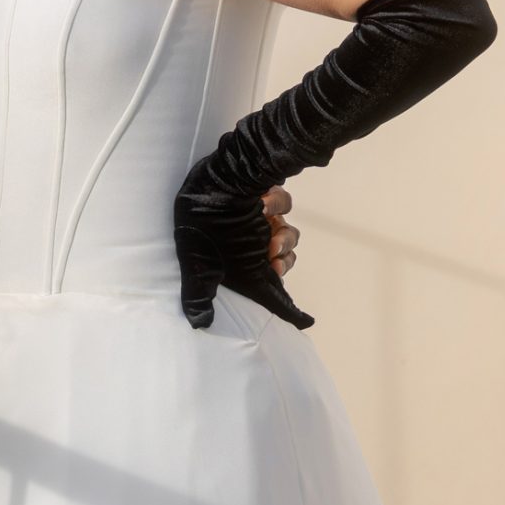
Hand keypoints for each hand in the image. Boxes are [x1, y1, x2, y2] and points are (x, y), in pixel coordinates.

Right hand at [174, 179, 314, 331]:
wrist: (205, 179)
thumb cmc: (200, 222)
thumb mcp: (198, 264)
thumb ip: (201, 294)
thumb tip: (199, 324)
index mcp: (241, 263)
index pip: (269, 290)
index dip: (288, 306)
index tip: (307, 320)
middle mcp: (254, 244)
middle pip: (284, 261)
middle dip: (284, 261)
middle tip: (274, 258)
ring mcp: (262, 221)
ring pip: (289, 235)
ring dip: (284, 238)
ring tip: (270, 233)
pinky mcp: (267, 197)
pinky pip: (284, 204)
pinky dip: (277, 204)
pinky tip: (262, 203)